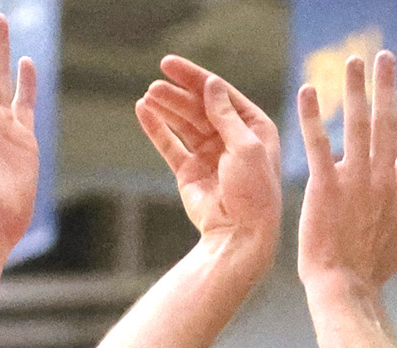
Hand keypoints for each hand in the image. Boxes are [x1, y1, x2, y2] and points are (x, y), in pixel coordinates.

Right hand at [136, 57, 280, 265]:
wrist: (239, 235)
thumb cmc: (254, 192)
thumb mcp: (246, 146)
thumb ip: (225, 114)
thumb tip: (210, 84)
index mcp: (254, 128)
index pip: (221, 94)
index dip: (196, 78)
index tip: (170, 64)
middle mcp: (231, 138)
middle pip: (200, 107)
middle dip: (178, 94)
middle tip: (156, 83)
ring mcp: (209, 155)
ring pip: (183, 123)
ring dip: (166, 108)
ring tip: (148, 95)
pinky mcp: (189, 172)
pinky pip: (170, 145)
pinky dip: (156, 129)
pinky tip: (143, 111)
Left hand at [294, 48, 396, 299]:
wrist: (345, 287)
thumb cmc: (375, 268)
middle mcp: (383, 178)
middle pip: (388, 121)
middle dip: (387, 85)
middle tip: (384, 56)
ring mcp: (354, 180)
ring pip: (358, 124)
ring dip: (355, 89)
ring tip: (352, 61)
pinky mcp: (325, 187)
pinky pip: (318, 145)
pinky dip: (312, 117)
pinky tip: (307, 91)